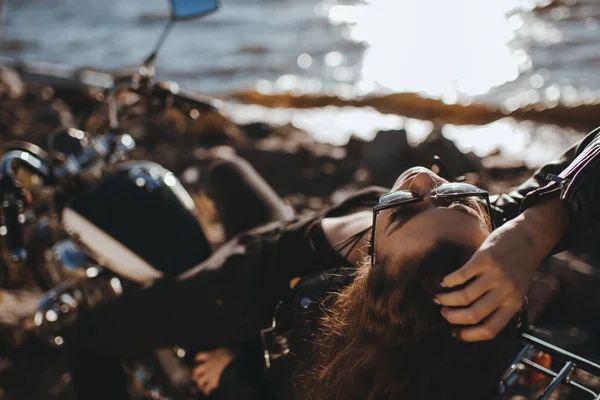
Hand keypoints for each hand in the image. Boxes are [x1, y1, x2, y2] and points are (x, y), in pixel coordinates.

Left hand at [192, 348, 234, 395]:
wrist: (233, 366)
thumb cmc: (230, 357)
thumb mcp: (224, 350)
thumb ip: (218, 351)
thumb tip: (217, 351)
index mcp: (210, 356)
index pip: (199, 356)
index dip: (197, 358)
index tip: (197, 360)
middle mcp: (207, 366)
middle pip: (196, 370)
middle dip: (195, 374)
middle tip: (196, 376)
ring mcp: (209, 375)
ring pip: (199, 381)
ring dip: (199, 384)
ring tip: (201, 386)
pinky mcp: (213, 383)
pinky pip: (207, 388)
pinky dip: (206, 391)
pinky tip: (207, 392)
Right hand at [435, 194, 568, 341]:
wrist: (530, 237)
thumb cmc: (520, 266)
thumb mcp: (517, 290)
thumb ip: (499, 304)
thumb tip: (470, 319)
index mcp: (514, 304)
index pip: (490, 329)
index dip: (468, 335)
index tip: (454, 333)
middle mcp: (506, 292)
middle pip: (473, 314)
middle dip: (453, 317)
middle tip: (443, 313)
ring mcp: (496, 275)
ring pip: (465, 296)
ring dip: (447, 300)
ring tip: (439, 298)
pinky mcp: (486, 259)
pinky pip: (462, 275)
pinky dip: (449, 281)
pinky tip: (444, 282)